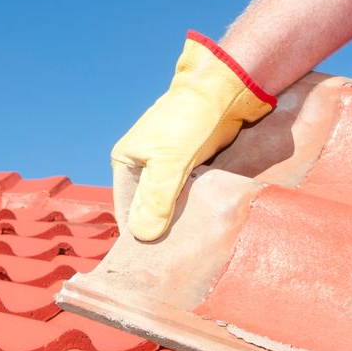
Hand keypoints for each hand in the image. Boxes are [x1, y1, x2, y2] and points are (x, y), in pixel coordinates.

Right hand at [111, 31, 275, 240]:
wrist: (225, 90)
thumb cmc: (191, 121)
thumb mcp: (170, 162)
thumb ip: (156, 199)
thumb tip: (142, 236)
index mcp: (127, 161)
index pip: (126, 209)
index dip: (138, 234)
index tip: (154, 261)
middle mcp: (143, 164)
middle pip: (148, 208)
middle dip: (160, 230)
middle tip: (176, 258)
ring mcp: (168, 165)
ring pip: (170, 203)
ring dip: (179, 221)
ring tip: (190, 247)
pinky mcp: (191, 165)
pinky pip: (188, 194)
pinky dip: (194, 208)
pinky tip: (203, 226)